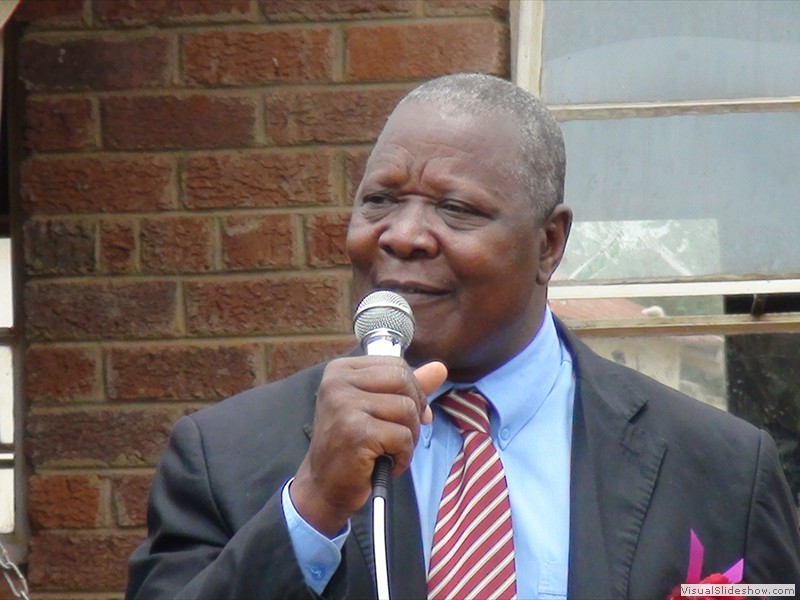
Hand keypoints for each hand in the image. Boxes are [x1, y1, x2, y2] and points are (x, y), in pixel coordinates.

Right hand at [290, 357, 446, 535]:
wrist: (325, 486)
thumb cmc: (352, 446)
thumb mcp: (379, 408)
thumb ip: (408, 386)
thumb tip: (439, 367)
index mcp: (341, 370)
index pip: (396, 364)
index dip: (412, 391)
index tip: (402, 415)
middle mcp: (338, 382)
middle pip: (403, 380)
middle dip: (413, 411)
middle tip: (398, 435)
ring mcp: (344, 405)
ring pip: (407, 408)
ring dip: (409, 437)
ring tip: (389, 450)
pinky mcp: (355, 431)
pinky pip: (403, 436)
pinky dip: (403, 455)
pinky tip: (385, 463)